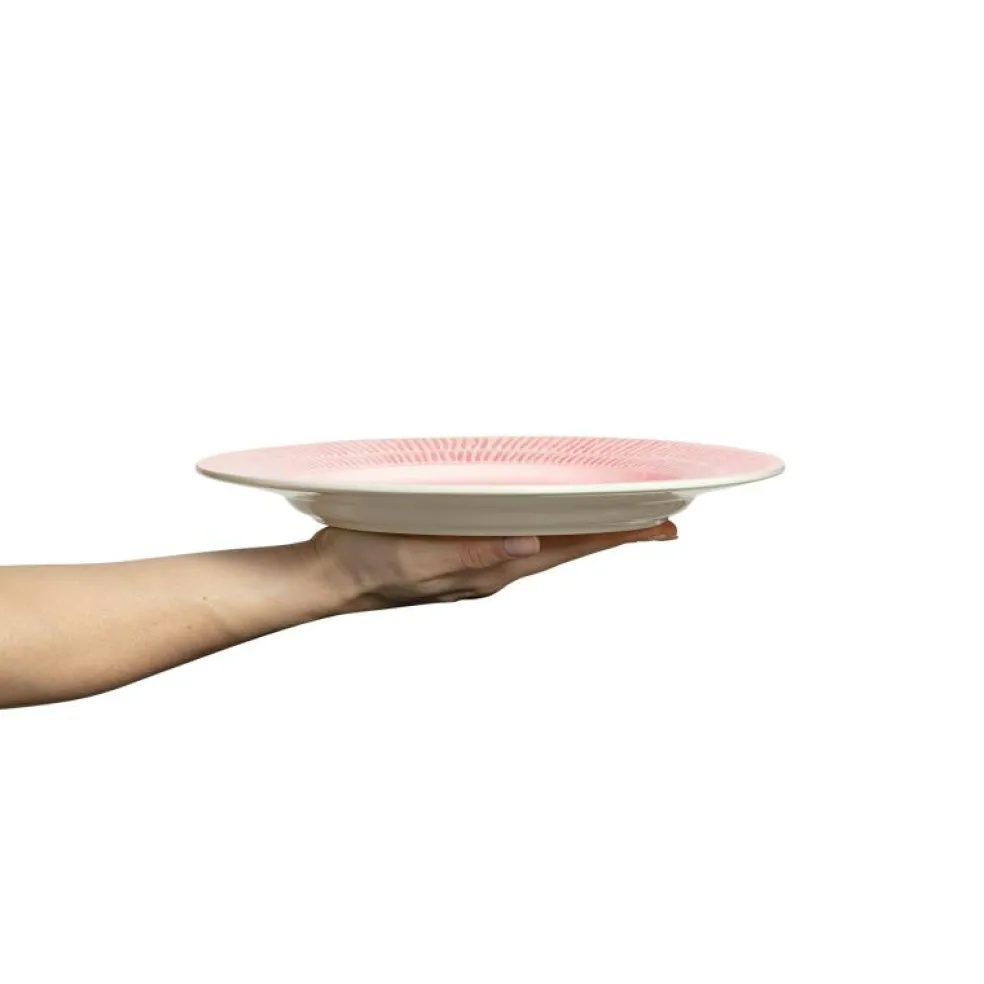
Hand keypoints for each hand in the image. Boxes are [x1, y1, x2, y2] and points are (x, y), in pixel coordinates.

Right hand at [312, 521, 678, 610]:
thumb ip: (469, 553)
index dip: (617, 537)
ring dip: (585, 530)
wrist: (329, 579)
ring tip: (619, 517)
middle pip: (568, 547)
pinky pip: (518, 538)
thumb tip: (530, 543)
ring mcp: (478, 563)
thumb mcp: (411, 558)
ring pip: (547, 544)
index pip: (568, 549)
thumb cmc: (363, 566)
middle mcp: (494, 569)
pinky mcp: (460, 552)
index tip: (662, 528)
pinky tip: (550, 517)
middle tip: (660, 520)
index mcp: (490, 570)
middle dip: (615, 534)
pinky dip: (548, 527)